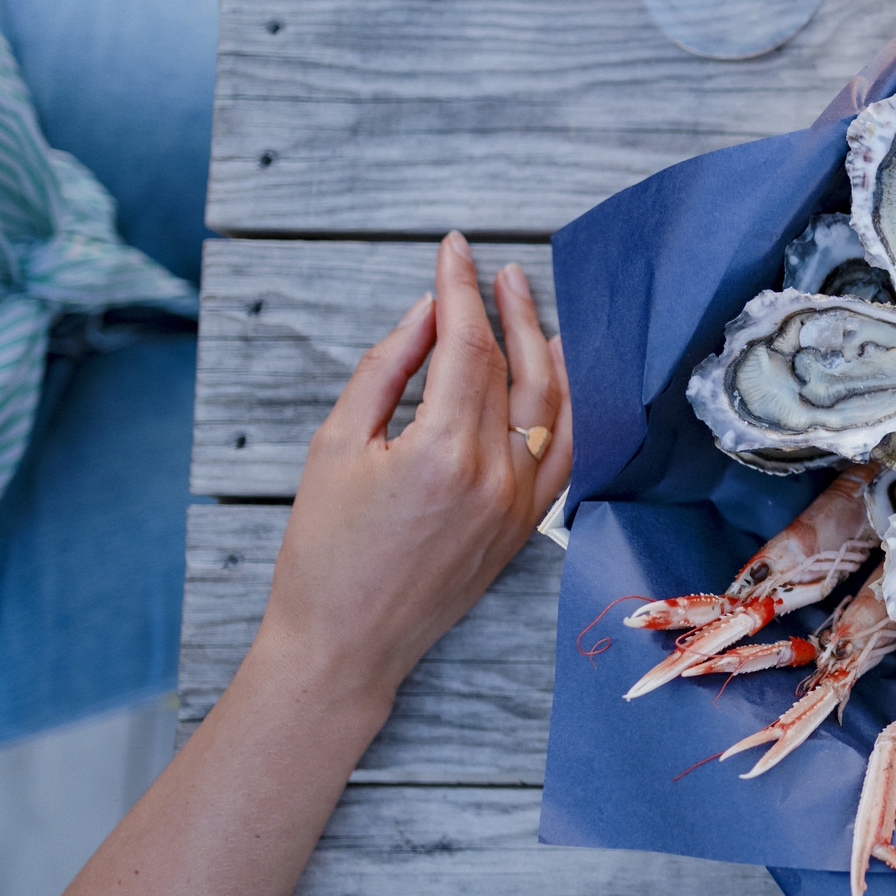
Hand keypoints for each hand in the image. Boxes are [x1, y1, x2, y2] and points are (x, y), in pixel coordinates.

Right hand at [256, 232, 572, 709]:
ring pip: (557, 407)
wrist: (345, 644)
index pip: (467, 347)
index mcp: (442, 453)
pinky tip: (560, 376)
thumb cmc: (325, 550)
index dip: (460, 290)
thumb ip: (386, 369)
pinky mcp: (527, 526)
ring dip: (550, 350)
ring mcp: (521, 504)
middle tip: (496, 271)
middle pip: (521, 368)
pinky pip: (567, 452)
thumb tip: (426, 312)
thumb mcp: (336, 445)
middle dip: (511, 309)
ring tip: (533, 308)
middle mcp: (496, 476)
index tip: (453, 251)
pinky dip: (570, 405)